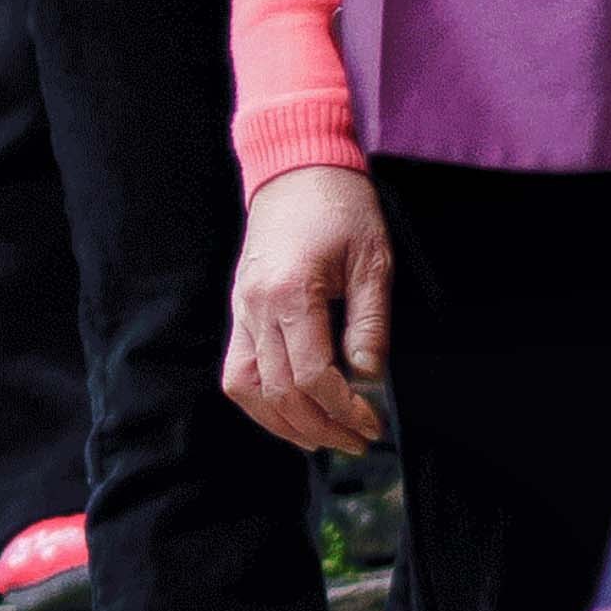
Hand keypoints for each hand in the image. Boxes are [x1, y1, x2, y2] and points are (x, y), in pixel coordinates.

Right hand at [226, 161, 391, 454]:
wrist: (296, 170)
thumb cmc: (341, 210)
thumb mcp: (373, 263)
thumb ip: (371, 325)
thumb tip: (368, 379)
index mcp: (292, 292)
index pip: (312, 373)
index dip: (343, 408)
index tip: (372, 423)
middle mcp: (257, 307)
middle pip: (279, 390)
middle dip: (320, 425)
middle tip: (358, 440)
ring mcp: (241, 310)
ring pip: (246, 388)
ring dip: (282, 424)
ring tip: (321, 439)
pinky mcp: (238, 310)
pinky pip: (236, 370)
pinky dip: (259, 402)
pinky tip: (288, 415)